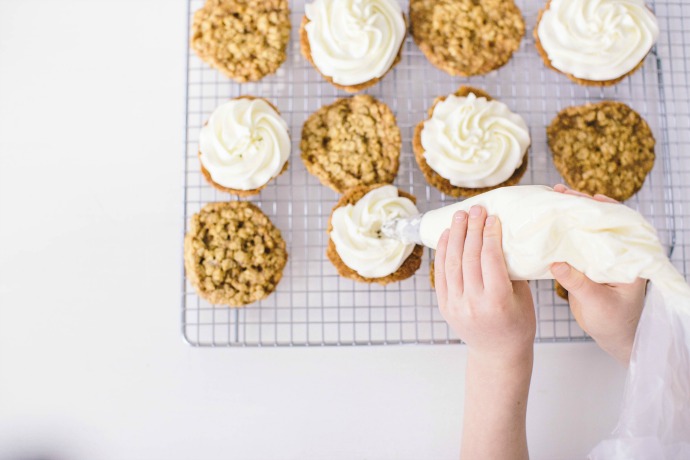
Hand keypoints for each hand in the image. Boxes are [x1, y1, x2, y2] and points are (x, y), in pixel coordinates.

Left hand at [434, 205, 535, 362]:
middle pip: (469, 257)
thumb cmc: (517, 324)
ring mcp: (455, 305)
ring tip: (460, 215)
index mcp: (497, 301)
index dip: (490, 235)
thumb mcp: (523, 298)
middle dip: (472, 229)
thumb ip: (512, 270)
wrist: (497, 353)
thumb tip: (505, 236)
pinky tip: (448, 234)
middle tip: (476, 209)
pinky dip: (443, 251)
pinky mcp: (444, 305)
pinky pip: (441, 273)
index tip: (492, 217)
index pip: (490, 259)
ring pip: (452, 262)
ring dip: (456, 235)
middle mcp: (473, 303)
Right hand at [551, 184, 646, 365]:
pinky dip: (561, 235)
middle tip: (561, 192)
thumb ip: (578, 282)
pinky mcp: (585, 264)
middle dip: (581, 206)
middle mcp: (616, 253)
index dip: (607, 209)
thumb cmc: (614, 321)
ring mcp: (600, 257)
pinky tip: (546, 224)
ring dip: (568, 216)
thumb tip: (555, 263)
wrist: (613, 336)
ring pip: (584, 231)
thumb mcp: (597, 302)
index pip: (621, 226)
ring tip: (552, 199)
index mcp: (629, 260)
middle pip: (599, 222)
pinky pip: (573, 245)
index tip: (592, 198)